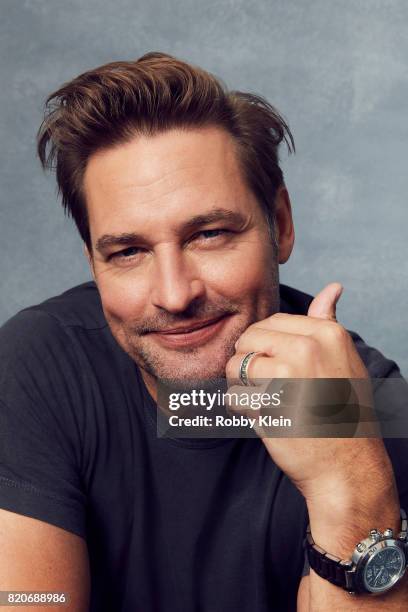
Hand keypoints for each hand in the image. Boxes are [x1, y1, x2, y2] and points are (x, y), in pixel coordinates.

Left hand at [225, 282, 393, 507]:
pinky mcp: (269, 406)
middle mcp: (308, 348)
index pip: (270, 323)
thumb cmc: (343, 412)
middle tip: (270, 388)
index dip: (266, 348)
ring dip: (242, 388)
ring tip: (266, 402)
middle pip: (247, 340)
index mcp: (326, 333)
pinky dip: (241, 411)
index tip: (282, 369)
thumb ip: (327, 322)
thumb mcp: (344, 359)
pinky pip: (234, 397)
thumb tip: (332, 287)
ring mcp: (288, 376)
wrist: (348, 467)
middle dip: (249, 364)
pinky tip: (265, 418)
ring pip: (235, 367)